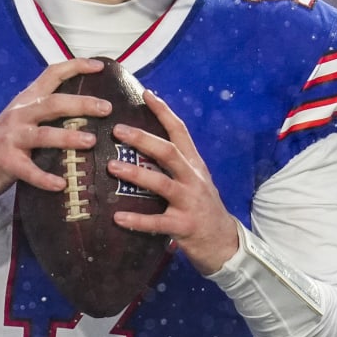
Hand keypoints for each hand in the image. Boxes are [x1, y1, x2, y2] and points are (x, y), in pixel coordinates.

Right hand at [0, 58, 111, 205]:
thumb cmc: (4, 143)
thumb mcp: (22, 119)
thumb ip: (46, 112)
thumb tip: (87, 111)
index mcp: (26, 101)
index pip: (52, 74)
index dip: (76, 66)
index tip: (100, 66)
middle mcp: (19, 114)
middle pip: (54, 103)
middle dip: (82, 104)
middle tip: (107, 109)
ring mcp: (11, 137)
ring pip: (44, 134)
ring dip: (69, 137)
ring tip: (91, 141)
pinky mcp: (6, 161)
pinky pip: (29, 170)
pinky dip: (46, 178)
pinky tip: (62, 184)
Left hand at [108, 89, 240, 275]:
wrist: (224, 243)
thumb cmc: (203, 208)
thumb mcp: (195, 180)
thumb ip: (176, 163)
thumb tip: (143, 143)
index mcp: (194, 165)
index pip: (180, 131)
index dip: (164, 112)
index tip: (146, 93)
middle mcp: (193, 179)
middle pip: (169, 152)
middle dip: (143, 139)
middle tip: (117, 130)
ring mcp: (190, 202)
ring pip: (162, 184)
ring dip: (136, 174)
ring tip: (112, 167)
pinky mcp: (184, 226)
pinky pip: (157, 222)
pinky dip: (137, 219)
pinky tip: (117, 217)